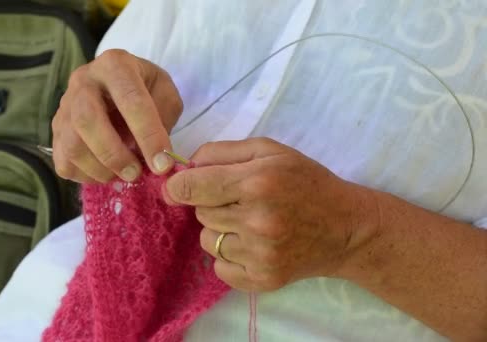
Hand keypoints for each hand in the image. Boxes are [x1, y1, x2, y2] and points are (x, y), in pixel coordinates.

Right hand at [52, 49, 183, 182]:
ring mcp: (64, 106)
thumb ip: (164, 118)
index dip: (148, 136)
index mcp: (115, 65)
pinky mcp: (56, 130)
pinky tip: (106, 172)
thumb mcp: (165, 92)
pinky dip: (86, 176)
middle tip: (135, 173)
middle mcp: (82, 81)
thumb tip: (154, 155)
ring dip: (101, 169)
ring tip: (123, 175)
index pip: (131, 100)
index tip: (162, 165)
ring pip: (72, 144)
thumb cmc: (145, 89)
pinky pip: (64, 161)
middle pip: (86, 119)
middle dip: (114, 154)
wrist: (117, 85)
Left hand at [163, 138, 377, 291]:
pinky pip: (219, 267)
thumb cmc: (307, 182)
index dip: (177, 186)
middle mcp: (256, 220)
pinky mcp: (262, 280)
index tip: (178, 188)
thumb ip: (223, 151)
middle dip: (213, 204)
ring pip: (207, 241)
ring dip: (221, 231)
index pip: (191, 187)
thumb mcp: (271, 151)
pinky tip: (253, 245)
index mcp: (257, 182)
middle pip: (200, 213)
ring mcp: (260, 254)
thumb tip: (185, 166)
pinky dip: (229, 257)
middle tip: (241, 201)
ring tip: (250, 223)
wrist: (347, 228)